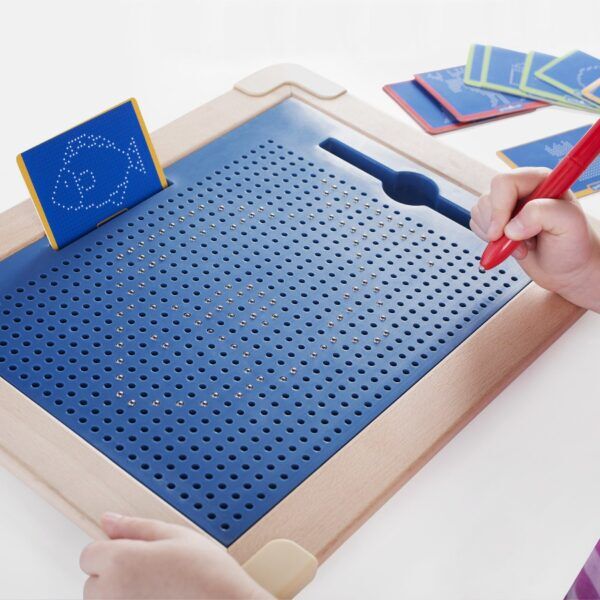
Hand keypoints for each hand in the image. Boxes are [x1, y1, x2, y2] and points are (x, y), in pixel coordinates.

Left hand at [80, 512, 271, 599]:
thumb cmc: (206, 573)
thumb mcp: (174, 534)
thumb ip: (135, 526)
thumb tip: (108, 520)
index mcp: (119, 561)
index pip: (89, 554)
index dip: (111, 549)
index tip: (134, 550)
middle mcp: (110, 594)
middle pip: (93, 582)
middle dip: (114, 575)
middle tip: (152, 569)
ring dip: (121, 595)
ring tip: (158, 589)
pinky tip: (159, 598)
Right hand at [470, 168, 599, 311]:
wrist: (567, 268)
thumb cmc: (573, 244)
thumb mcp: (569, 224)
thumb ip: (542, 215)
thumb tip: (510, 227)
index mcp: (540, 180)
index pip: (505, 182)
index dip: (499, 207)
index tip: (502, 232)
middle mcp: (521, 190)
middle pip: (488, 197)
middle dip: (496, 225)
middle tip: (513, 242)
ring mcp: (508, 206)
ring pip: (480, 211)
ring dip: (494, 236)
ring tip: (520, 245)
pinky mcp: (497, 221)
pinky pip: (477, 224)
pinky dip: (488, 241)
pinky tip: (510, 246)